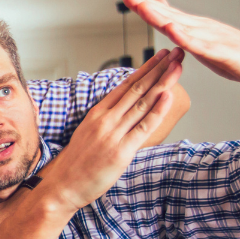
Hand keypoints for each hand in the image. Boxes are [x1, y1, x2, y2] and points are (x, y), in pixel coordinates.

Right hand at [38, 46, 183, 210]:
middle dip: (159, 69)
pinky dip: (157, 110)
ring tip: (178, 67)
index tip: (161, 57)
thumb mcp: (89, 134)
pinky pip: (143, 127)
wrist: (62, 186)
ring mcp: (113, 134)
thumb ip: (108, 122)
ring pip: (142, 103)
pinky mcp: (121, 151)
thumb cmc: (76, 164)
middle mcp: (106, 120)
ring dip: (163, 83)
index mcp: (97, 114)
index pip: (126, 85)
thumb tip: (125, 114)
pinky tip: (168, 96)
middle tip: (176, 53)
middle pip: (137, 88)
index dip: (146, 69)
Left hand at [122, 0, 239, 87]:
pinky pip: (203, 46)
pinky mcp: (225, 53)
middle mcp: (202, 29)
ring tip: (144, 7)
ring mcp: (213, 39)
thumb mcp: (204, 42)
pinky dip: (187, 38)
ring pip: (183, 27)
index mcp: (195, 29)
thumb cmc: (236, 57)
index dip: (145, 4)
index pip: (165, 14)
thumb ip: (185, 31)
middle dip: (147, 5)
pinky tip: (174, 31)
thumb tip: (167, 18)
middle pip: (169, 15)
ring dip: (163, 17)